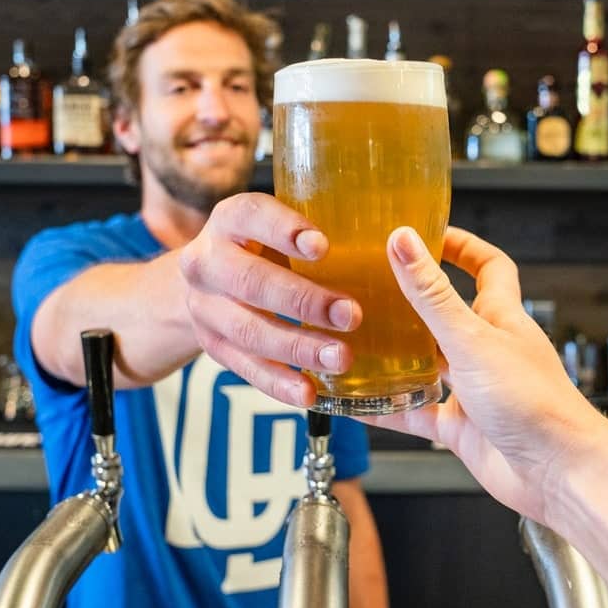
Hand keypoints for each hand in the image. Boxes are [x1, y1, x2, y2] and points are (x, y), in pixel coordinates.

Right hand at [178, 193, 361, 406]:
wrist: (210, 282)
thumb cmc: (266, 248)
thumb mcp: (282, 227)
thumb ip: (324, 230)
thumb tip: (403, 239)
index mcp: (230, 220)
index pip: (251, 215)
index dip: (284, 230)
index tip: (323, 246)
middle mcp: (207, 261)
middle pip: (251, 282)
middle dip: (304, 301)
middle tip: (351, 314)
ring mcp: (204, 307)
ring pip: (249, 330)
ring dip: (298, 347)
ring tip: (341, 357)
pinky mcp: (212, 346)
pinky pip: (245, 368)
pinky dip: (279, 382)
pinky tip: (309, 391)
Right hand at [369, 226, 607, 526]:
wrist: (558, 472)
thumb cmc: (535, 404)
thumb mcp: (472, 339)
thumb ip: (432, 294)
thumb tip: (404, 240)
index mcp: (501, 317)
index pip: (487, 266)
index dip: (462, 246)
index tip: (429, 232)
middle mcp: (487, 349)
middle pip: (447, 313)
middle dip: (412, 299)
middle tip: (374, 284)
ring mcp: (473, 389)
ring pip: (426, 363)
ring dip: (395, 354)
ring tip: (356, 338)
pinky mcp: (460, 428)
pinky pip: (415, 413)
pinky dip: (387, 407)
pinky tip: (358, 403)